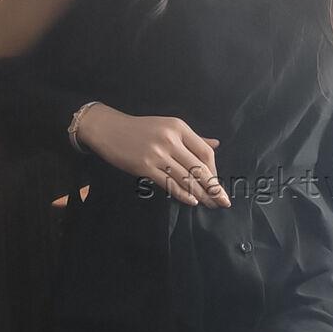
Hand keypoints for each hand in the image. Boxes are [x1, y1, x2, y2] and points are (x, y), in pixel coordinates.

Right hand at [80, 107, 229, 205]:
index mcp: (179, 128)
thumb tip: (216, 145)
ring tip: (211, 204)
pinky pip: (169, 183)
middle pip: (198, 168)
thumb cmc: (140, 129)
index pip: (205, 152)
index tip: (217, 182)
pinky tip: (192, 201)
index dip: (214, 170)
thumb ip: (193, 138)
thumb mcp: (169, 127)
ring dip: (201, 194)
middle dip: (214, 187)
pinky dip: (182, 194)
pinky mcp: (144, 166)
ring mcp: (157, 154)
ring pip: (185, 178)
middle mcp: (170, 140)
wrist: (109, 129)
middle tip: (224, 201)